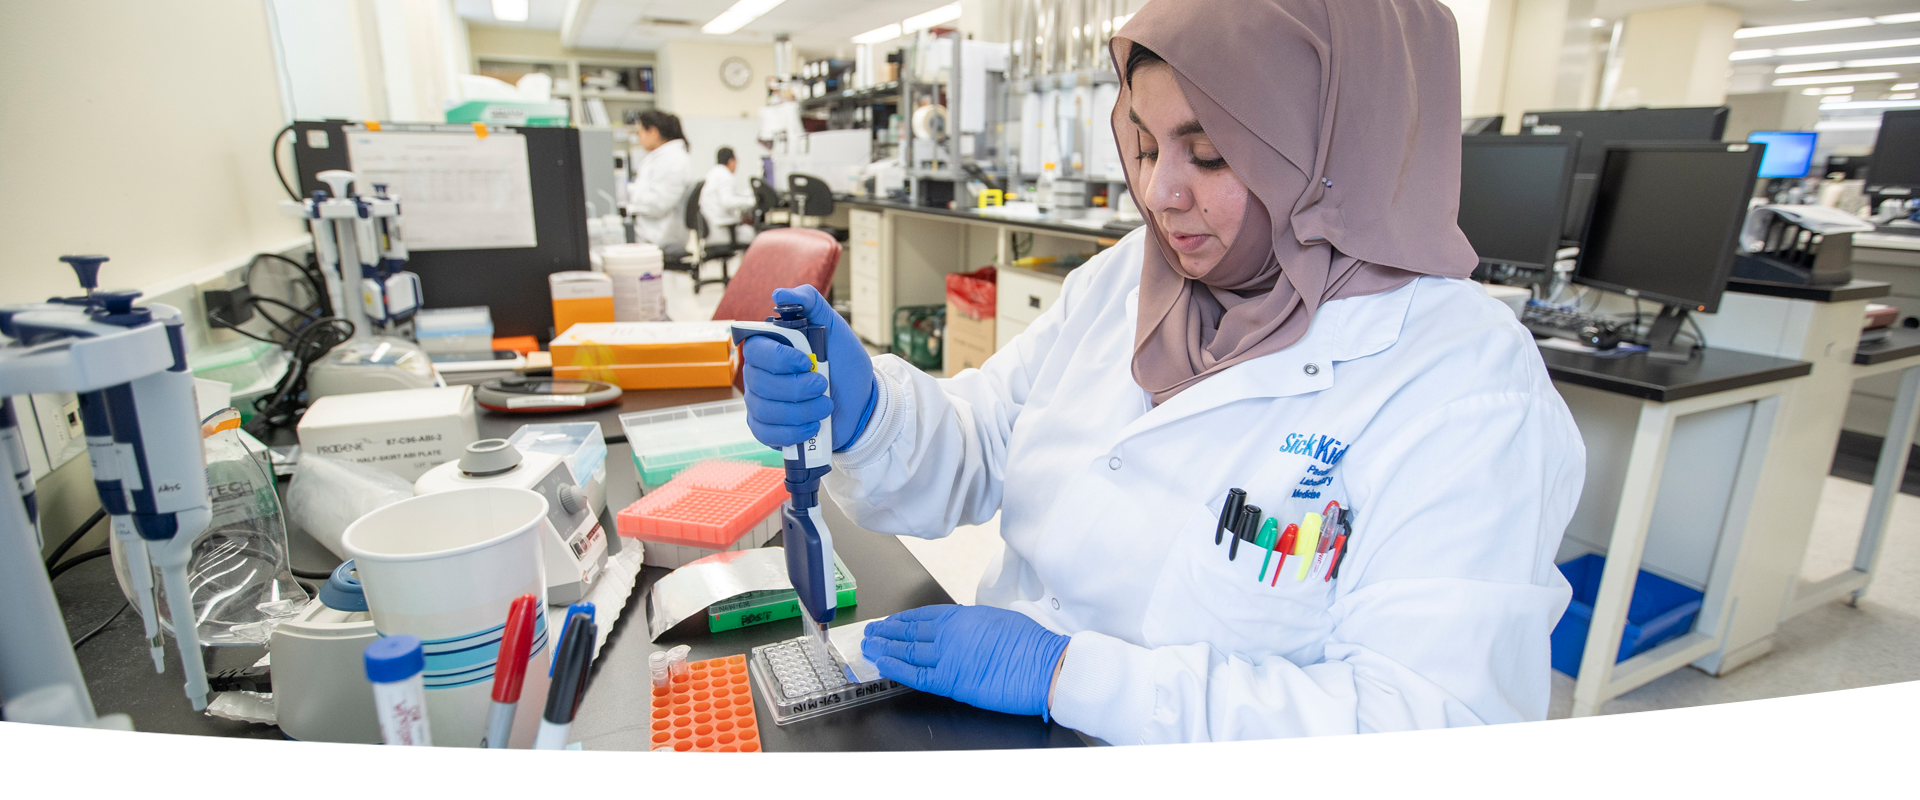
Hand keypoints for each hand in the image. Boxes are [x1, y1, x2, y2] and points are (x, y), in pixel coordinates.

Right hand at [740, 285, 875, 450]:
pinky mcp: (766, 429)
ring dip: (802, 410)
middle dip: (797, 388)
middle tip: (823, 385)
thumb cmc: (843, 363)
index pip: (755, 349)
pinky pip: (767, 434)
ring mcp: (760, 403)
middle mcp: (759, 374)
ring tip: (825, 406)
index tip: (806, 361)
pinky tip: (813, 425)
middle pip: (759, 382)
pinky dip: (794, 432)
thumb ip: (810, 303)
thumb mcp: (834, 327)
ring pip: (766, 410)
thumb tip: (779, 294)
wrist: (860, 402)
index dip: (779, 358)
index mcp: (770, 348)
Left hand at [861, 604, 1070, 718]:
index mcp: (962, 617)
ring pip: (907, 650)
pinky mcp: (951, 680)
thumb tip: (958, 630)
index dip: (901, 620)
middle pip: (909, 632)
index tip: (889, 622)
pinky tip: (882, 664)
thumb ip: (971, 625)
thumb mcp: (997, 620)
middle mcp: (950, 634)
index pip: (922, 616)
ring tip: (869, 647)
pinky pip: (916, 674)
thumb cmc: (1030, 645)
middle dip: (886, 632)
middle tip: (870, 632)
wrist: (1045, 667)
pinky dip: (896, 668)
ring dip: (884, 648)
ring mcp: (948, 657)